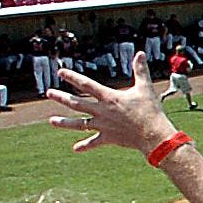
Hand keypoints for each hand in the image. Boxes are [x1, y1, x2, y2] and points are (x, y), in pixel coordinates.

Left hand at [46, 53, 174, 154]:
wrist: (153, 135)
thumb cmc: (150, 111)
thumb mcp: (146, 88)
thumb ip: (140, 70)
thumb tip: (141, 54)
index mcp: (109, 98)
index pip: (86, 85)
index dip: (72, 77)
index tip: (60, 72)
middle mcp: (102, 111)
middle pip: (77, 103)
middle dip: (61, 97)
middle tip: (49, 93)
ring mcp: (103, 126)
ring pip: (79, 124)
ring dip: (64, 122)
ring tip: (51, 121)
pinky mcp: (108, 138)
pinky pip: (94, 142)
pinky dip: (85, 145)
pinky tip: (75, 148)